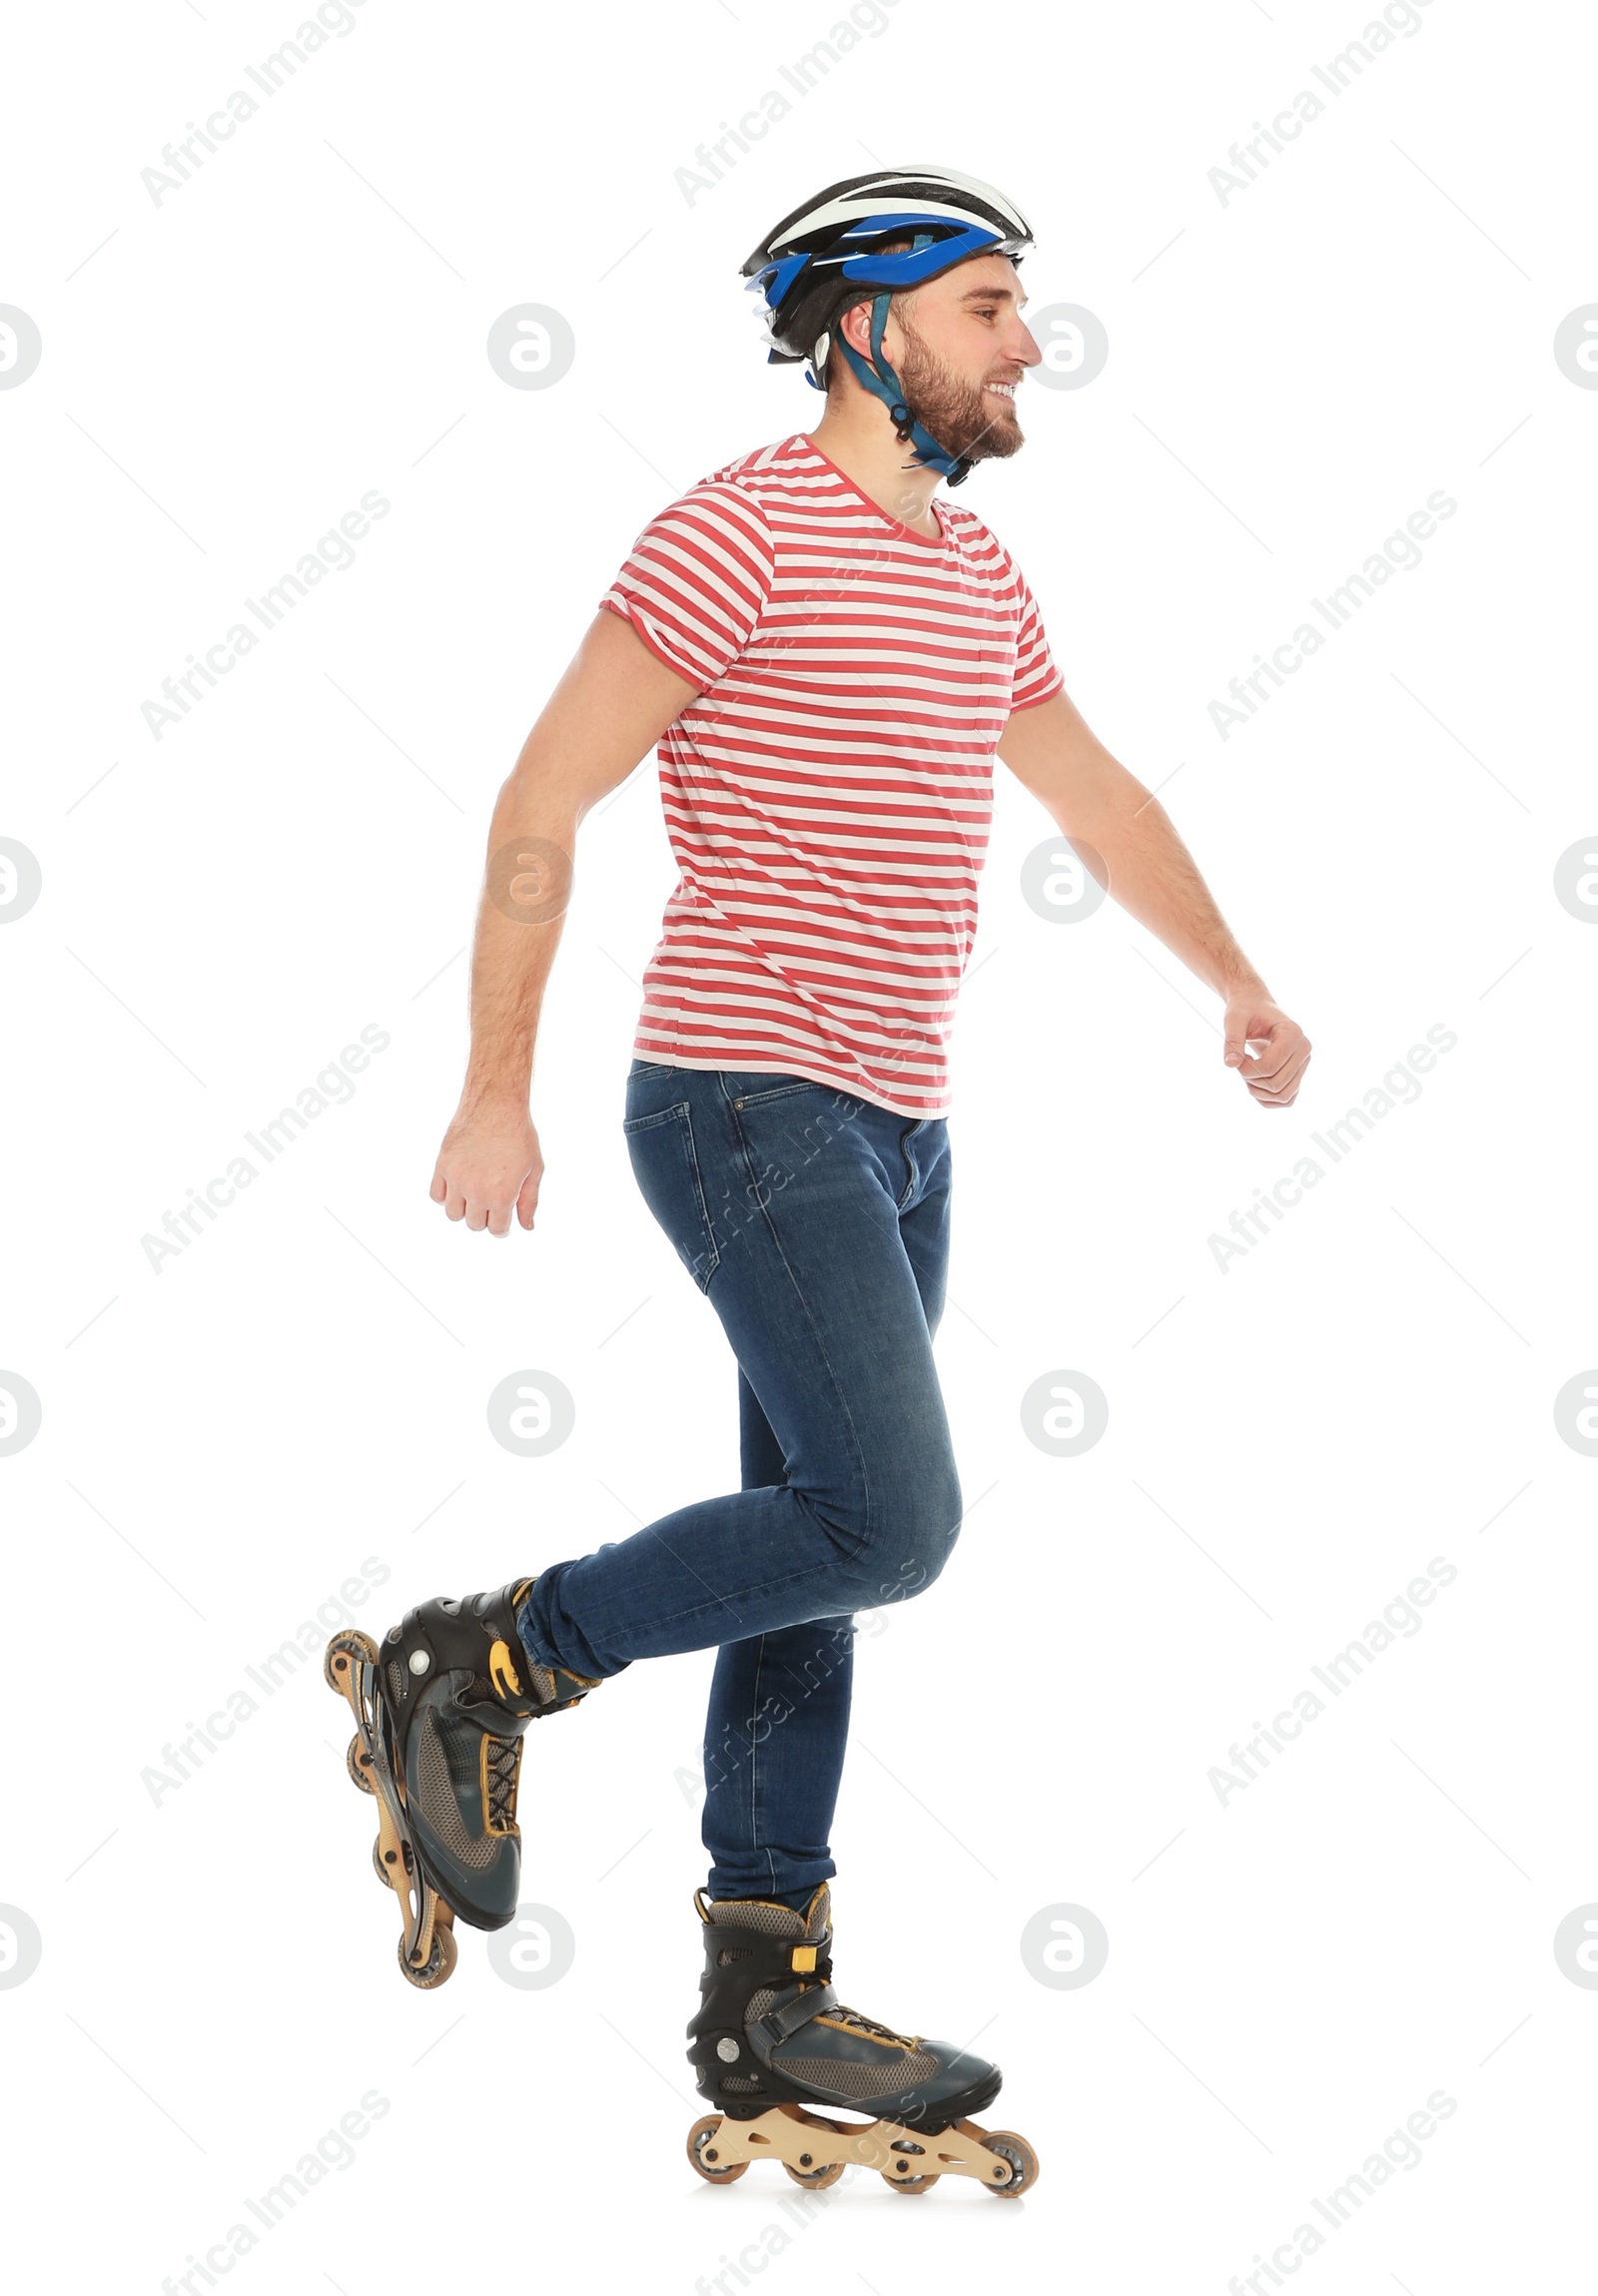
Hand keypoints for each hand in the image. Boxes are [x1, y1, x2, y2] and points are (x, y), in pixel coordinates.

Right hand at [430, 1094, 541, 1234]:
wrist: (496, 1105)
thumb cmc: (519, 1135)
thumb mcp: (534, 1170)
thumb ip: (529, 1201)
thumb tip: (527, 1226)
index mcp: (501, 1196)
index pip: (496, 1229)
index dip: (503, 1226)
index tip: (503, 1218)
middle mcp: (476, 1191)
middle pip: (474, 1224)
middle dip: (485, 1217)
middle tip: (492, 1200)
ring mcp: (456, 1179)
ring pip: (453, 1214)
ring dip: (464, 1209)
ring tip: (474, 1194)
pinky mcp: (442, 1165)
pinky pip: (436, 1195)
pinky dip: (445, 1195)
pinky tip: (458, 1185)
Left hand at [1222, 988, 1311, 1108]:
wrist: (1256, 1008)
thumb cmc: (1246, 1011)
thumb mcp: (1234, 1019)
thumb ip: (1232, 1040)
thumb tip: (1230, 1064)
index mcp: (1293, 1033)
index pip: (1270, 1066)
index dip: (1246, 1069)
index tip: (1236, 1057)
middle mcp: (1304, 1050)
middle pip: (1276, 1084)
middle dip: (1251, 1080)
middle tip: (1240, 1064)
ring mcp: (1303, 1064)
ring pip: (1284, 1096)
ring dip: (1259, 1092)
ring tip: (1247, 1074)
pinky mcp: (1298, 1075)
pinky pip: (1287, 1100)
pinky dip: (1268, 1100)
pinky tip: (1254, 1083)